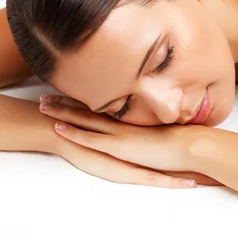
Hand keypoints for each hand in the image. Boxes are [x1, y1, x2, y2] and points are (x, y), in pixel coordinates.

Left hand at [40, 95, 220, 186]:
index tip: (70, 90)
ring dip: (62, 112)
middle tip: (46, 93)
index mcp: (131, 121)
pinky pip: (92, 139)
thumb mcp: (166, 133)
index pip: (103, 107)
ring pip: (84, 119)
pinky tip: (57, 127)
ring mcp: (120, 134)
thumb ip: (156, 131)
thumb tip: (153, 131)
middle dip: (65, 102)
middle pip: (88, 109)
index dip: (85, 98)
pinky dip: (74, 132)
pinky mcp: (121, 147)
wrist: (195, 146)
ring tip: (42, 104)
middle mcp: (123, 124)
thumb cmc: (186, 141)